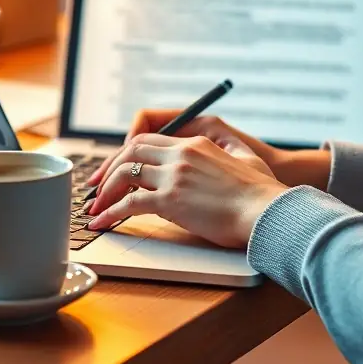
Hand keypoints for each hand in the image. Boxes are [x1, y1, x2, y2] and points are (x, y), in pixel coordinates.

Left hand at [86, 130, 286, 248]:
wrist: (267, 211)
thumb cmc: (260, 195)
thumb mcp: (237, 164)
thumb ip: (213, 163)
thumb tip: (197, 179)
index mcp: (195, 144)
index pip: (149, 140)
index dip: (126, 154)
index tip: (114, 171)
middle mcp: (182, 154)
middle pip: (131, 152)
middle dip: (108, 170)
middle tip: (95, 188)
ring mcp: (175, 176)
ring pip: (125, 175)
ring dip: (105, 192)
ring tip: (95, 209)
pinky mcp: (171, 200)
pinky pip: (129, 204)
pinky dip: (110, 213)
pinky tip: (102, 223)